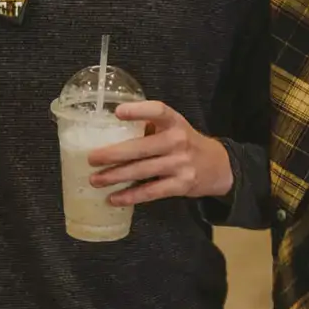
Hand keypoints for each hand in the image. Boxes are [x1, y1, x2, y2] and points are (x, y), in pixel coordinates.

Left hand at [88, 101, 233, 203]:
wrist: (217, 166)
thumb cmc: (185, 143)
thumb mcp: (174, 128)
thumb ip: (148, 128)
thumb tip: (108, 132)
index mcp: (174, 122)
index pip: (158, 111)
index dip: (139, 110)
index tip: (118, 112)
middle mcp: (178, 141)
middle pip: (142, 147)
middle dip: (113, 154)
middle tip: (91, 158)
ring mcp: (181, 164)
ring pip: (142, 171)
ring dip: (115, 177)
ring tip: (95, 180)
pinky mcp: (181, 185)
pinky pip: (151, 192)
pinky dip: (131, 196)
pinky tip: (114, 198)